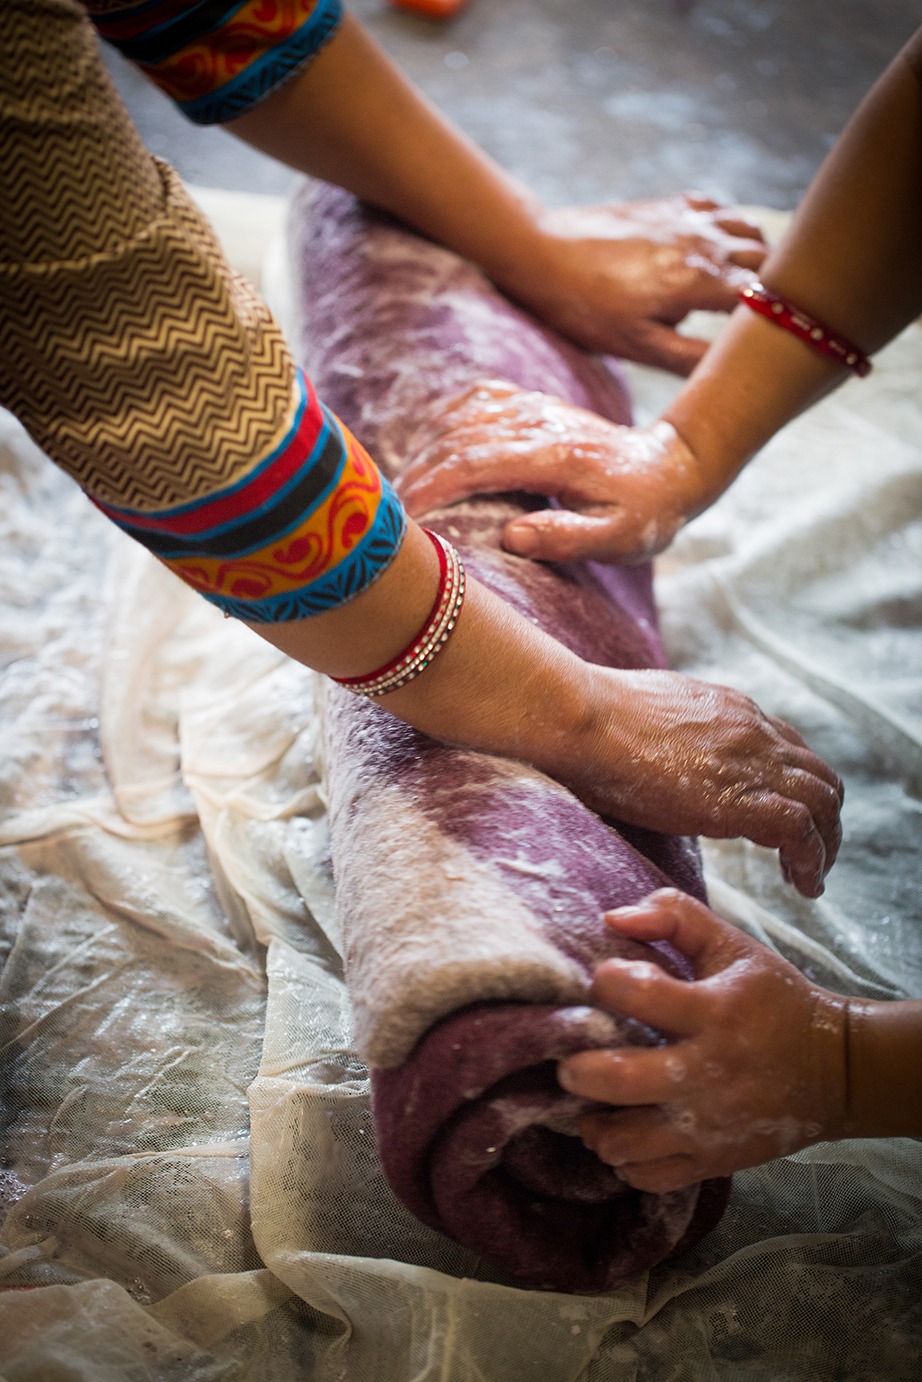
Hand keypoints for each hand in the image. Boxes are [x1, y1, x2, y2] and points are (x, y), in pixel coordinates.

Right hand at [397, 381, 704, 563]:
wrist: (670, 467)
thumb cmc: (643, 514)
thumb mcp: (619, 539)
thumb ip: (569, 538)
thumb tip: (511, 538)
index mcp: (554, 456)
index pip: (474, 463)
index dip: (432, 489)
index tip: (406, 520)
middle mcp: (538, 422)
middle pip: (455, 439)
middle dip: (416, 475)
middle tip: (391, 517)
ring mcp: (533, 408)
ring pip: (458, 418)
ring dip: (424, 452)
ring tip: (402, 493)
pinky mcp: (530, 404)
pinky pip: (472, 402)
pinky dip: (442, 424)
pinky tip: (428, 451)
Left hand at [501, 193, 765, 373]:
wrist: (541, 253)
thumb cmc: (585, 310)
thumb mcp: (635, 346)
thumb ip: (689, 359)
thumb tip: (733, 375)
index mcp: (696, 283)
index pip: (763, 298)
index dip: (776, 319)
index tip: (779, 340)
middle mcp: (700, 244)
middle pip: (764, 260)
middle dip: (775, 286)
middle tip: (769, 317)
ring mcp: (686, 219)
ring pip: (747, 230)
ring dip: (757, 254)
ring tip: (750, 285)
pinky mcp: (669, 206)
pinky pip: (718, 207)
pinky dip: (730, 225)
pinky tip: (718, 246)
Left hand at [558, 890, 848, 1190]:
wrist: (836, 1070)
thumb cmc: (771, 1000)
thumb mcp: (732, 945)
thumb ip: (674, 916)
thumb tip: (611, 917)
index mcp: (712, 1011)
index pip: (638, 993)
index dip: (606, 981)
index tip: (604, 982)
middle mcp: (708, 1072)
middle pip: (620, 1079)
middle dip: (578, 1071)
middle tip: (570, 1062)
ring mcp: (709, 1125)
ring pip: (626, 1142)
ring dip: (594, 1125)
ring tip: (592, 1104)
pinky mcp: (713, 1161)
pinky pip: (649, 1176)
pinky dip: (624, 1162)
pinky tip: (623, 1133)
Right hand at [574, 668, 842, 898]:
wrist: (582, 717)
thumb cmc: (589, 716)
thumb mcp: (644, 711)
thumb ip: (664, 731)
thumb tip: (646, 749)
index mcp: (728, 710)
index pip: (785, 746)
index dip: (793, 784)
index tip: (783, 817)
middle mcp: (751, 731)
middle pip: (817, 774)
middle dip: (823, 816)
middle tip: (810, 854)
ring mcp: (751, 761)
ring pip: (823, 802)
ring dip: (824, 844)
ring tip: (811, 879)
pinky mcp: (740, 799)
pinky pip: (801, 832)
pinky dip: (810, 861)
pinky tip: (801, 886)